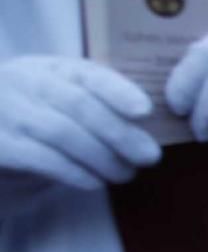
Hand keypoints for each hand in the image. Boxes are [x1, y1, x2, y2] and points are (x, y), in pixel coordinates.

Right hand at [0, 55, 160, 190]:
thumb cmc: (39, 127)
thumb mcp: (63, 107)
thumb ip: (98, 109)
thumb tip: (147, 133)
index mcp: (48, 69)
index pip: (87, 73)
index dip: (118, 91)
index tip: (146, 111)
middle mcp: (23, 82)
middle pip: (79, 104)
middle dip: (120, 132)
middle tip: (150, 156)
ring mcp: (6, 112)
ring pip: (64, 132)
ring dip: (103, 157)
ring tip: (125, 174)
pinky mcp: (0, 146)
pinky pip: (44, 159)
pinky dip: (77, 172)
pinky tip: (95, 182)